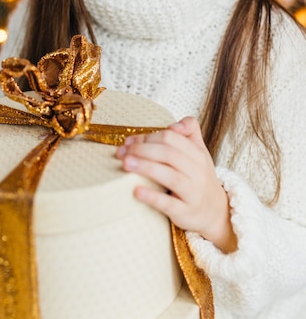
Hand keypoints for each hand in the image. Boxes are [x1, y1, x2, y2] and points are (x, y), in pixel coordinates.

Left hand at [116, 116, 236, 252]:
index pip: (171, 138)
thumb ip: (189, 130)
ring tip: (126, 164)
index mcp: (198, 153)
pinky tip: (136, 190)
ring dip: (146, 168)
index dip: (148, 137)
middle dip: (142, 150)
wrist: (217, 212)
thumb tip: (172, 125)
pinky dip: (153, 196)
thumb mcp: (199, 151)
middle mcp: (197, 171)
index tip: (128, 141)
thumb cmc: (199, 177)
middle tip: (122, 152)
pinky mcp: (186, 212)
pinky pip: (169, 204)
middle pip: (169, 154)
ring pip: (170, 176)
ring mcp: (193, 192)